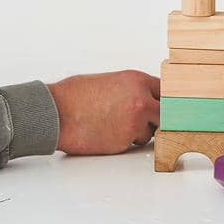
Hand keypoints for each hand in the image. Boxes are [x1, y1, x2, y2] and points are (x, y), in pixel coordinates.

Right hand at [46, 70, 160, 154]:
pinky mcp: (125, 140)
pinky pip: (133, 142)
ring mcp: (135, 122)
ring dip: (138, 131)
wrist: (57, 112)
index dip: (162, 100)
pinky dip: (124, 141)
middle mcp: (141, 100)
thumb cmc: (75, 95)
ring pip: (151, 131)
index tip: (161, 106)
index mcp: (137, 80)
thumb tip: (145, 97)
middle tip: (142, 120)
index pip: (165, 91)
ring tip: (113, 124)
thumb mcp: (110, 81)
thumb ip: (132, 89)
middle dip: (155, 118)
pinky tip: (107, 132)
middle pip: (165, 113)